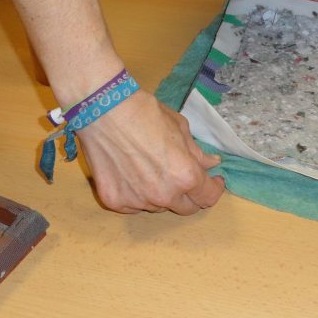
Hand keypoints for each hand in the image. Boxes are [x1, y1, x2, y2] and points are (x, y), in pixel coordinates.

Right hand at [75, 89, 224, 215]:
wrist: (104, 109)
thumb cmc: (146, 113)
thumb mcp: (180, 128)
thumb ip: (197, 153)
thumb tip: (211, 164)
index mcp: (186, 176)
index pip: (208, 198)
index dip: (213, 188)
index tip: (211, 181)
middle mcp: (163, 195)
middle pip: (185, 208)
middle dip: (189, 194)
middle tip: (181, 177)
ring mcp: (137, 201)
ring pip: (157, 206)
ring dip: (160, 193)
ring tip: (149, 169)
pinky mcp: (115, 201)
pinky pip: (133, 205)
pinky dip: (136, 194)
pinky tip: (129, 173)